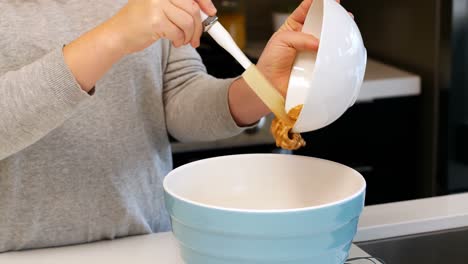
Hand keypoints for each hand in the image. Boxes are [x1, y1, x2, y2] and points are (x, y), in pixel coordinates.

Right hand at [111, 0, 216, 53]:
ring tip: (183, 40)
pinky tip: (174, 42)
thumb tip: (207, 12)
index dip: (205, 2)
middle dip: (199, 26)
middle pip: (193, 8)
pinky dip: (180, 40)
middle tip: (196, 37)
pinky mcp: (155, 20)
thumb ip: (180, 6)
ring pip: (188, 21)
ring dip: (189, 35)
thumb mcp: (161, 7)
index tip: (211, 12)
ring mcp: (156, 5)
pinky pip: (178, 32)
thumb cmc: (140, 21)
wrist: (118, 34)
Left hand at [228, 0, 349, 125]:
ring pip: (326, 39)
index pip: (306, 10)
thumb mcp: (282, 40)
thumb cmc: (270, 63)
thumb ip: (301, 37)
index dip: (317, 2)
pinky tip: (333, 50)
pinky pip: (327, 57)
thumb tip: (318, 42)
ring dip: (333, 35)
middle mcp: (304, 39)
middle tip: (338, 13)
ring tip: (338, 30)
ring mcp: (312, 52)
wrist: (270, 85)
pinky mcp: (317, 65)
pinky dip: (332, 53)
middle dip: (330, 17)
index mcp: (293, 28)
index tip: (329, 0)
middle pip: (320, 23)